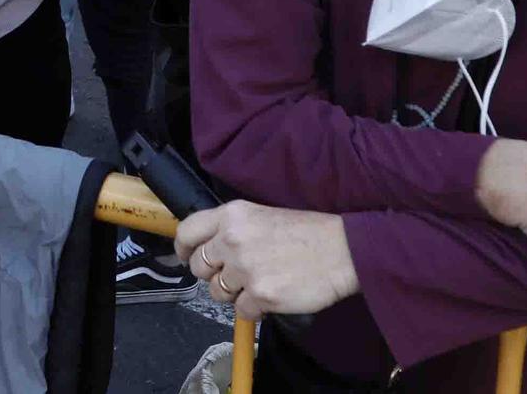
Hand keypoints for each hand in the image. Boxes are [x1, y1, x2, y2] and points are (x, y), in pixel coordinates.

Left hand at [176, 201, 359, 319]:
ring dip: (234, 293)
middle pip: (199, 266)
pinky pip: (242, 311)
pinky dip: (255, 308)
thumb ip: (231, 228)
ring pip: (217, 292)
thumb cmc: (307, 233)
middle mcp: (232, 239)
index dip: (183, 249)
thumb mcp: (261, 215)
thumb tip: (208, 247)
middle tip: (234, 275)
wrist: (343, 250)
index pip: (187, 231)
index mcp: (232, 215)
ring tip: (258, 283)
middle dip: (212, 274)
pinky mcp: (261, 295)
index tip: (187, 257)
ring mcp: (245, 269)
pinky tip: (272, 295)